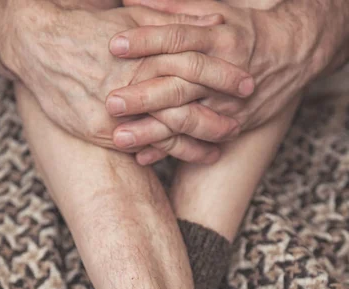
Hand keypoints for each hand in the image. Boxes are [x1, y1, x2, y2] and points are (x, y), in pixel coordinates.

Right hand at [0, 1, 250, 162]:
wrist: (37, 46)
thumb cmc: (87, 27)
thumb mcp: (133, 16)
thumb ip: (174, 20)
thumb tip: (215, 23)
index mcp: (147, 51)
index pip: (197, 64)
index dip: (224, 75)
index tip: (247, 84)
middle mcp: (135, 82)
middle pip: (187, 104)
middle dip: (216, 117)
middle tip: (238, 125)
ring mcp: (119, 111)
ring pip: (167, 132)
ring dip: (195, 145)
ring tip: (216, 152)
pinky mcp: (101, 132)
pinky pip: (139, 147)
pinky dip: (163, 154)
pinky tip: (181, 159)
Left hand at [107, 0, 308, 163]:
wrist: (292, 56)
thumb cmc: (243, 30)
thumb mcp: (215, 11)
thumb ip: (173, 8)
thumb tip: (132, 0)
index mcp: (215, 38)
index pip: (177, 38)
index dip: (146, 40)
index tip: (114, 45)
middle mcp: (219, 73)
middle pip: (178, 84)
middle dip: (144, 96)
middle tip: (111, 103)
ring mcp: (225, 104)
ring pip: (185, 120)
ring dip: (152, 132)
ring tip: (119, 139)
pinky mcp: (230, 125)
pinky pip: (197, 142)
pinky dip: (170, 151)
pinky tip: (143, 157)